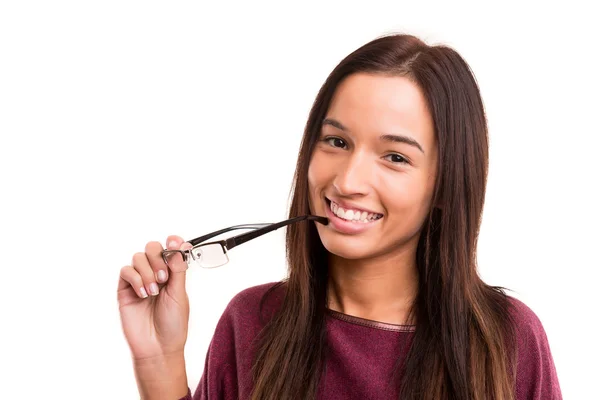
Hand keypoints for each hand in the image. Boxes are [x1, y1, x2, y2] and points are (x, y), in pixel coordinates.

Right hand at [118, 236, 191, 360]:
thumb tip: (181, 245)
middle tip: (163, 278)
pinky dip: (136, 279)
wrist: (158, 347)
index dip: (172, 242)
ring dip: (147, 272)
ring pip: (138, 257)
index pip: (170, 248)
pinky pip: (126, 271)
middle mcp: (155, 273)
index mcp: (172, 273)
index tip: (175, 242)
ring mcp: (139, 280)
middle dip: (158, 258)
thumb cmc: (173, 323)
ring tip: (154, 291)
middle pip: (152, 248)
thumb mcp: (180, 294)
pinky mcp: (125, 290)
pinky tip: (143, 295)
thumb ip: (178, 268)